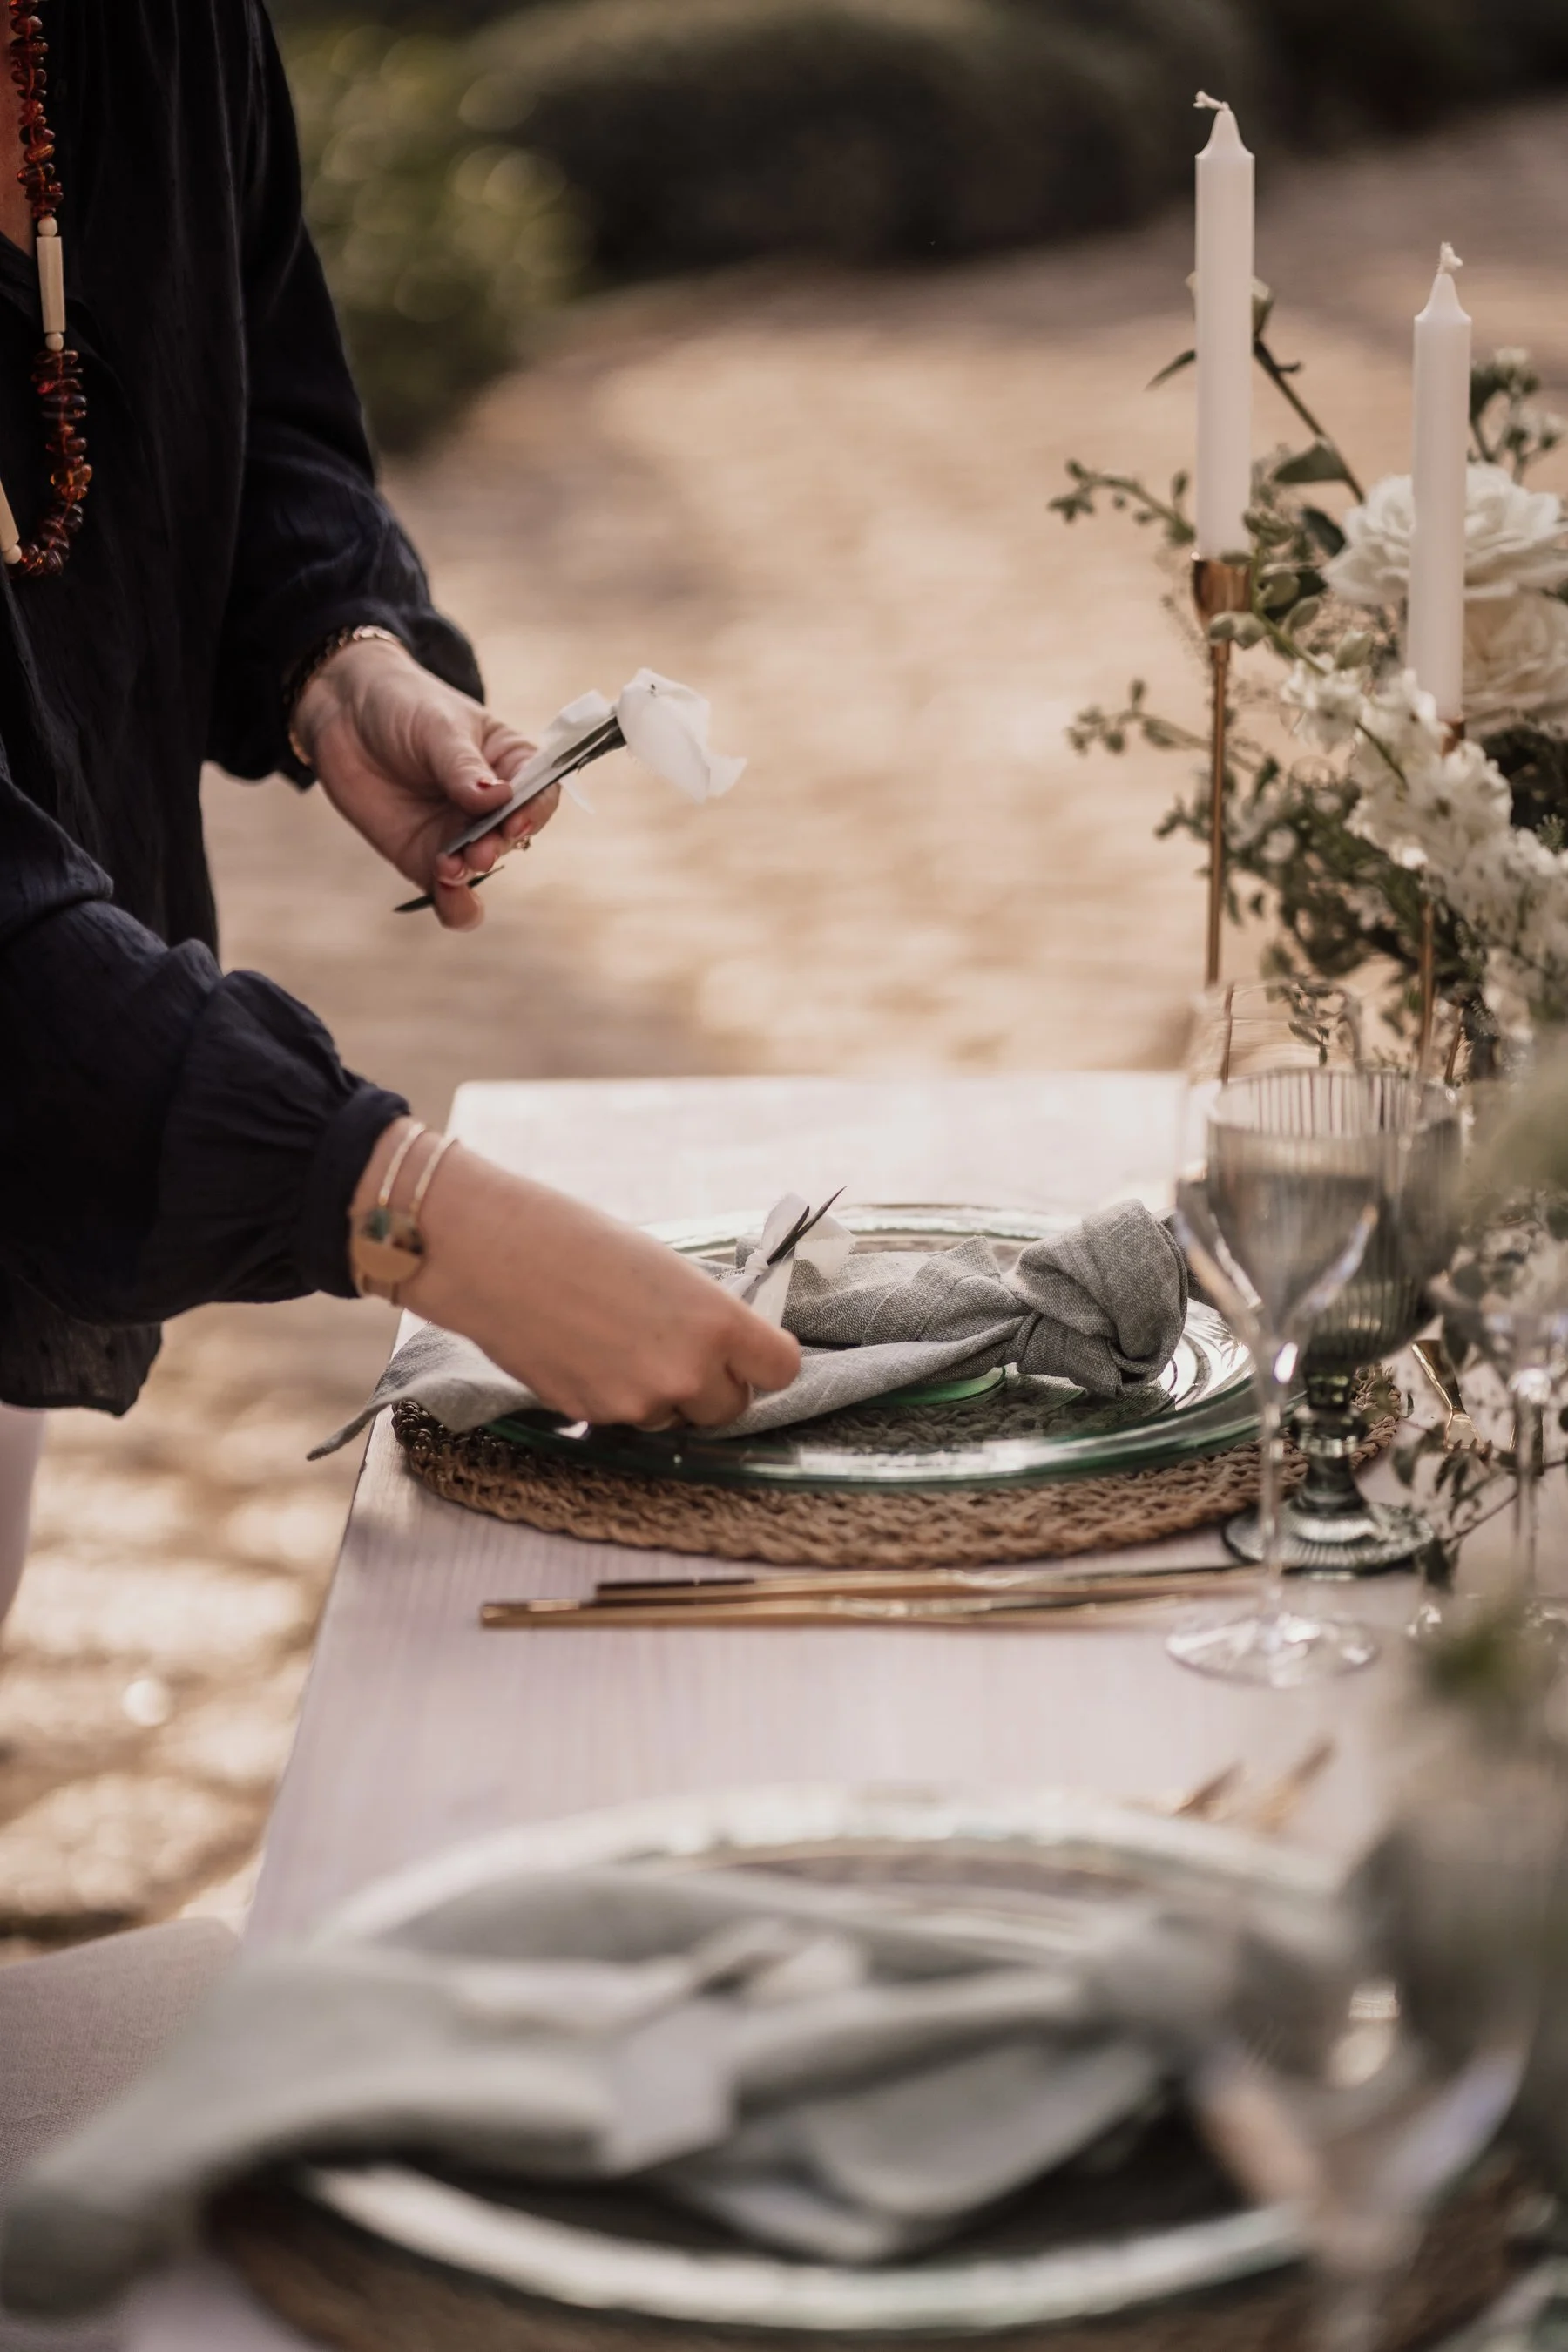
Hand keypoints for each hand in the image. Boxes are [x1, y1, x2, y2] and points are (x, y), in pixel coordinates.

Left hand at [293, 635, 559, 930]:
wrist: (343, 713)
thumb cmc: (403, 705)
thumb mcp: (437, 726)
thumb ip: (463, 766)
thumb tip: (497, 798)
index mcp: (511, 763)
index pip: (540, 793)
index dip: (533, 812)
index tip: (515, 821)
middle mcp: (493, 806)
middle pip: (512, 837)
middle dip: (497, 846)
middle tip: (479, 850)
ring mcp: (460, 834)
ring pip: (482, 868)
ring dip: (473, 873)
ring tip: (451, 867)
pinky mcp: (426, 858)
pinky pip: (451, 894)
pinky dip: (456, 905)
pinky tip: (448, 897)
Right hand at [356, 1126, 800, 1427]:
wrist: (493, 1255)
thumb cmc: (577, 1241)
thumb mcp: (665, 1268)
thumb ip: (702, 1315)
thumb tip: (721, 1345)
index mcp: (716, 1321)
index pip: (782, 1369)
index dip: (765, 1361)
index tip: (751, 1352)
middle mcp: (687, 1371)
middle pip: (731, 1407)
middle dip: (713, 1385)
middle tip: (679, 1348)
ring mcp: (639, 1403)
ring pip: (676, 1418)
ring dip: (663, 1394)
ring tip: (620, 1342)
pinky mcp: (595, 1416)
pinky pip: (629, 1422)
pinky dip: (618, 1398)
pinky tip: (589, 1354)